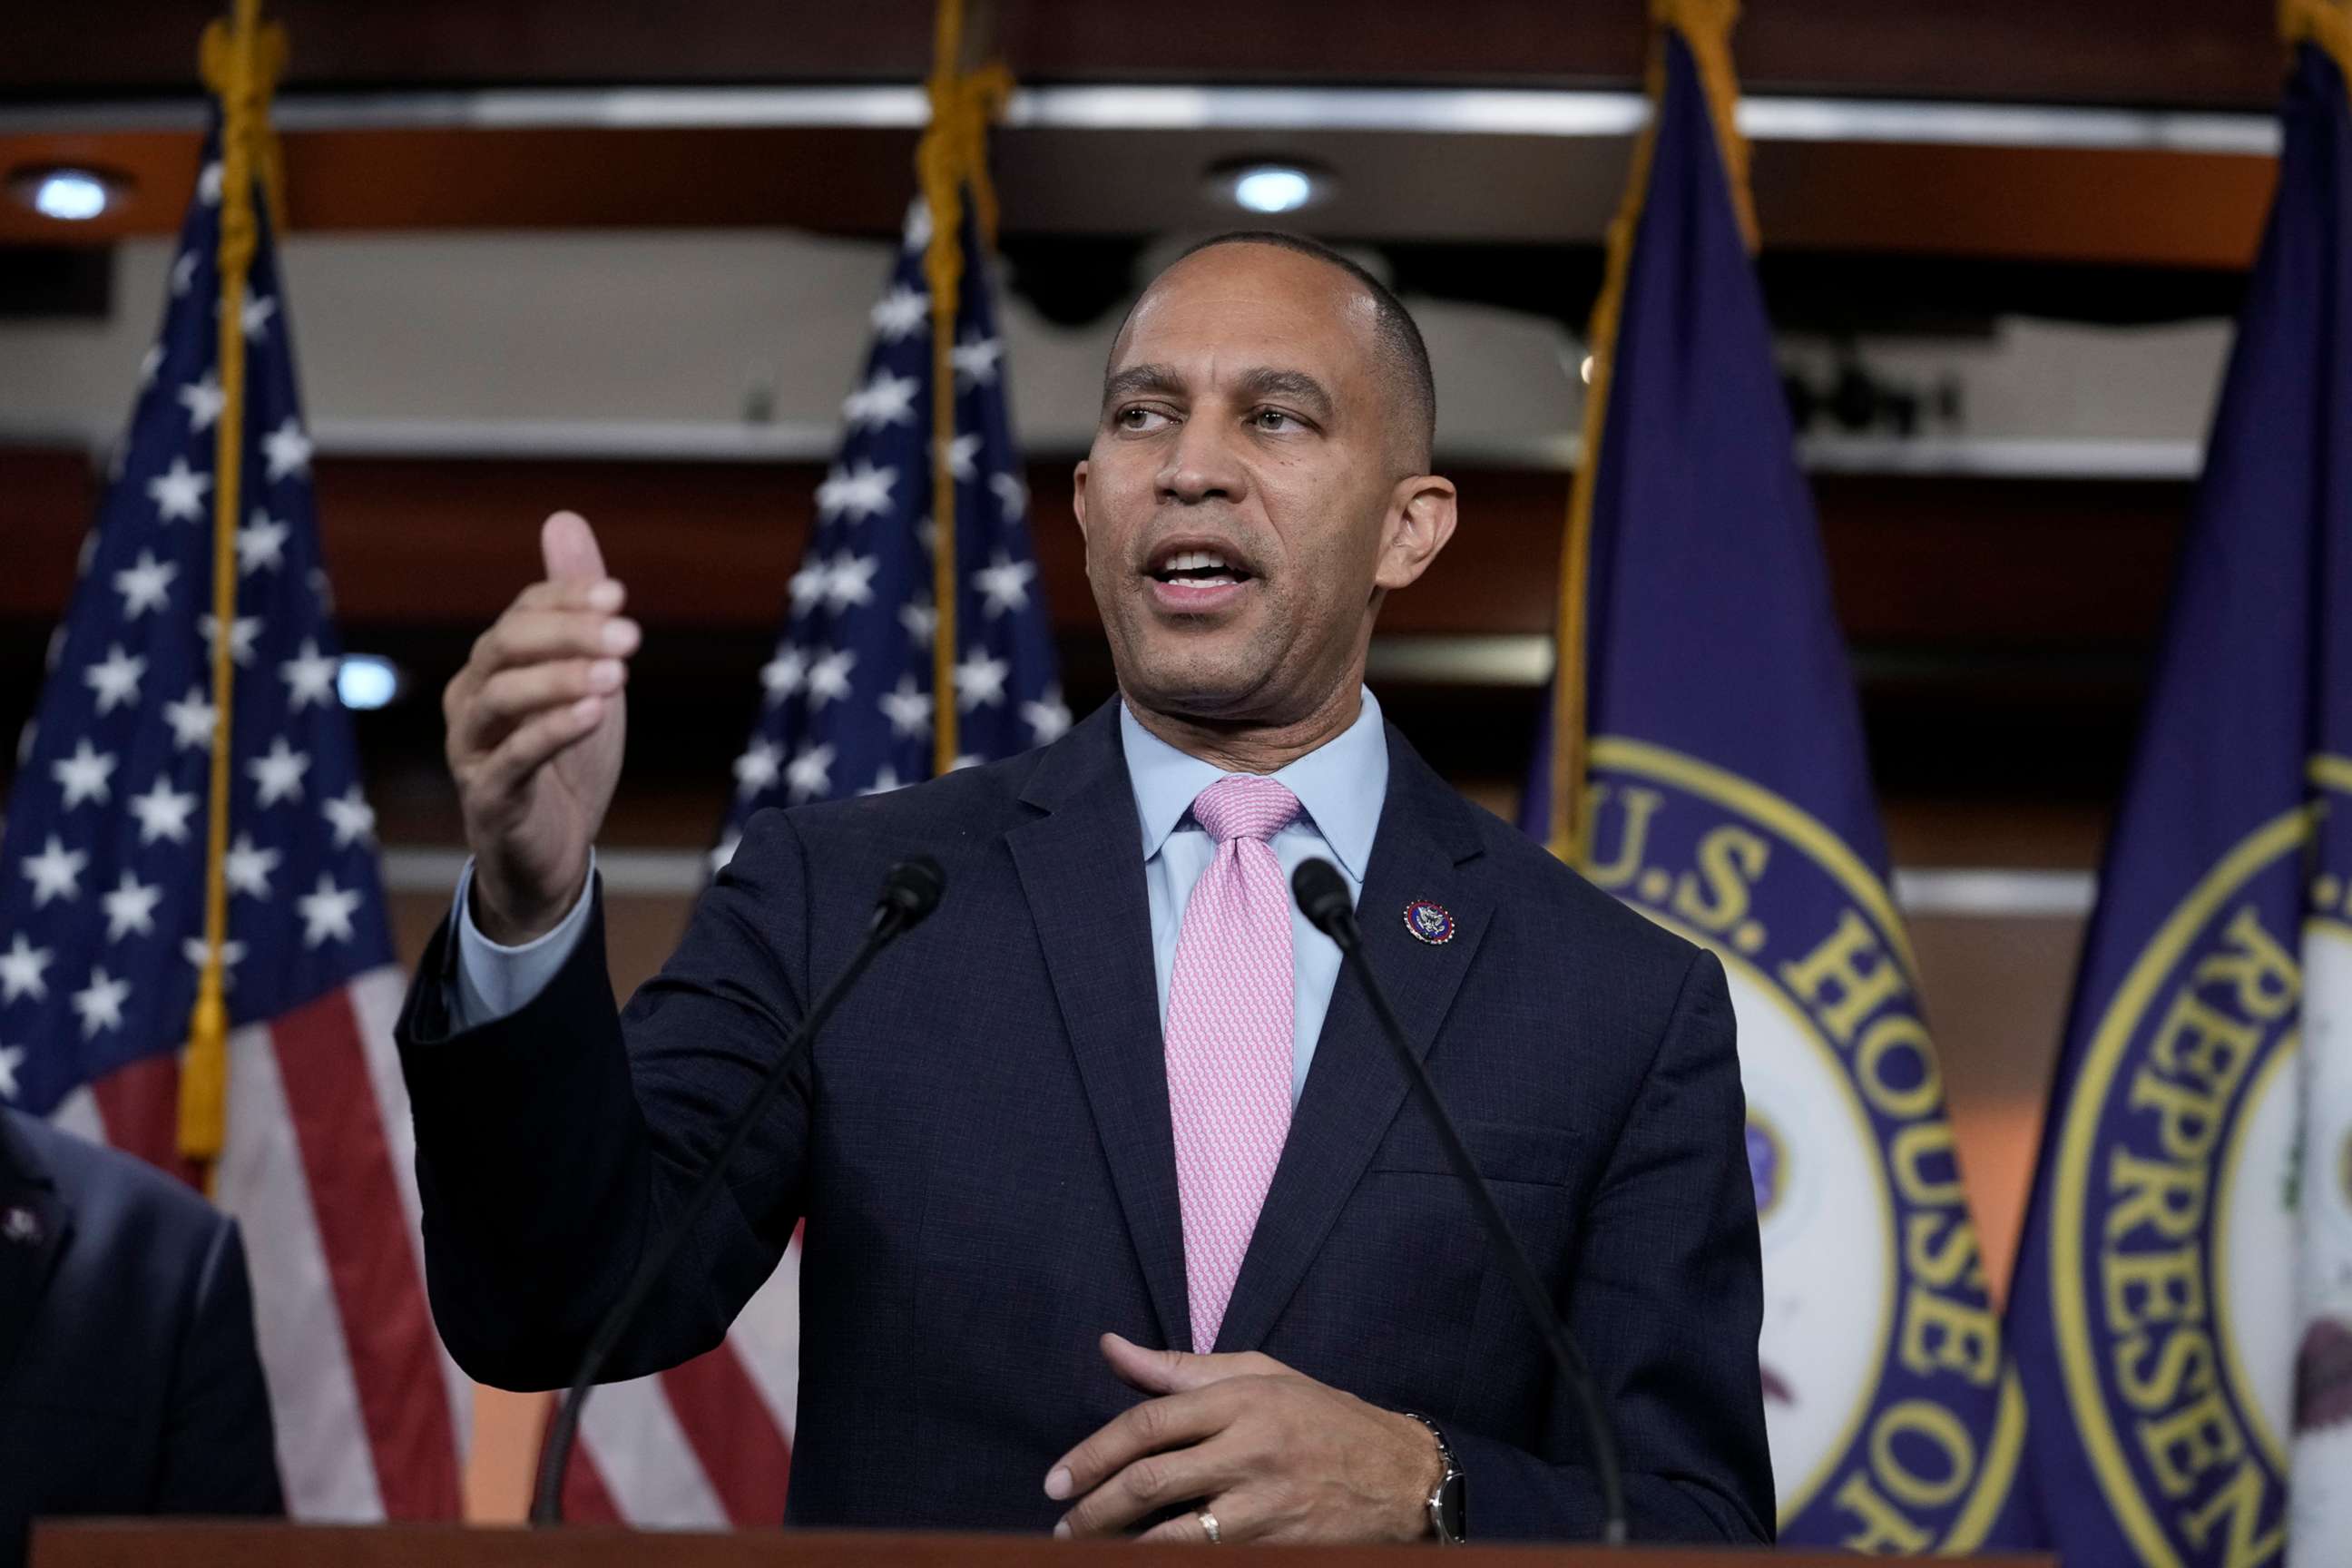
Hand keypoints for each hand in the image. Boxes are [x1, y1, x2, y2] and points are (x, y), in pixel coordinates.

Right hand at [444, 511, 635, 943]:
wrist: (550, 857)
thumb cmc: (565, 760)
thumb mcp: (583, 676)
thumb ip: (573, 607)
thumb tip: (564, 518)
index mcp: (492, 666)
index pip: (521, 613)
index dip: (566, 599)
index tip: (619, 595)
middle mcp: (470, 700)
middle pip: (505, 646)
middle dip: (568, 633)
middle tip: (629, 634)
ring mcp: (472, 749)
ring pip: (501, 699)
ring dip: (561, 679)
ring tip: (618, 674)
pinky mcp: (488, 798)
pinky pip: (512, 759)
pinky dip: (553, 732)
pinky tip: (595, 714)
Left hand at [1045, 1332, 1440, 1544]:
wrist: (1403, 1478)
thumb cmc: (1322, 1418)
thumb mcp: (1259, 1376)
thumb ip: (1180, 1369)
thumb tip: (1111, 1347)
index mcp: (1242, 1399)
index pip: (1149, 1424)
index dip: (1092, 1454)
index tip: (1056, 1480)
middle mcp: (1251, 1450)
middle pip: (1151, 1481)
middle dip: (1095, 1507)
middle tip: (1063, 1523)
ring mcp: (1266, 1506)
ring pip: (1174, 1534)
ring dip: (1122, 1546)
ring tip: (1089, 1551)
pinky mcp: (1280, 1549)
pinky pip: (1209, 1560)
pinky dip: (1170, 1562)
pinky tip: (1145, 1561)